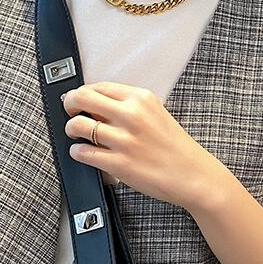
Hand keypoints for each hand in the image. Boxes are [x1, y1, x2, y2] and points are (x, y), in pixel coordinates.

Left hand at [62, 81, 230, 210]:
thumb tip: (95, 106)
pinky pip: (83, 152)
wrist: (194, 177)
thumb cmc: (176, 149)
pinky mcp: (120, 164)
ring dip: (71, 129)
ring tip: (77, 135)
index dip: (83, 93)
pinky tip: (83, 152)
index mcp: (141, 99)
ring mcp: (125, 140)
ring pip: (78, 125)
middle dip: (69, 104)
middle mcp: (132, 116)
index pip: (99, 86)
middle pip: (81, 98)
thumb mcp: (157, 115)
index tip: (79, 100)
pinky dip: (77, 152)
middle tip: (70, 113)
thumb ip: (129, 108)